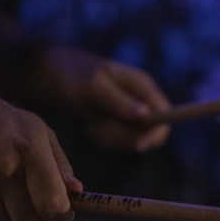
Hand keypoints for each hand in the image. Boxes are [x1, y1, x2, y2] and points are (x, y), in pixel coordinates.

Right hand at [0, 78, 82, 220]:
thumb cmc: (1, 124)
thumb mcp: (37, 132)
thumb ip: (60, 165)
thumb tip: (76, 193)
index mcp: (31, 146)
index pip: (54, 204)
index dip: (61, 218)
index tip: (58, 216)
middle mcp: (4, 162)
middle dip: (31, 220)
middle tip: (25, 204)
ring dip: (2, 218)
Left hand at [40, 46, 171, 151]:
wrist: (54, 75)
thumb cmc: (75, 76)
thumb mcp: (95, 88)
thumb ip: (120, 102)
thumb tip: (147, 115)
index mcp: (142, 85)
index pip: (165, 115)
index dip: (155, 133)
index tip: (136, 144)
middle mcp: (141, 98)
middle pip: (149, 132)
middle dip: (125, 137)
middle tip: (99, 130)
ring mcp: (130, 111)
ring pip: (132, 139)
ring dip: (111, 138)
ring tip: (91, 126)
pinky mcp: (118, 121)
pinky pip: (119, 140)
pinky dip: (104, 138)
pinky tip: (90, 127)